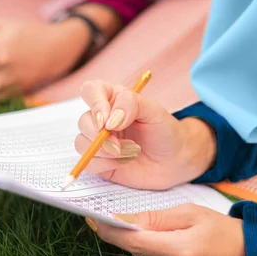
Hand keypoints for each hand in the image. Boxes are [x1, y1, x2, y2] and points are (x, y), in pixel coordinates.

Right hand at [75, 81, 217, 189]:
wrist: (175, 160)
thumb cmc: (165, 131)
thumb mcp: (154, 111)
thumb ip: (132, 104)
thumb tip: (109, 120)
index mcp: (113, 98)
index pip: (91, 90)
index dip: (94, 104)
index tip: (106, 121)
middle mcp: (102, 118)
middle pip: (83, 121)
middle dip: (99, 136)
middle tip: (119, 145)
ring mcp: (99, 140)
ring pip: (81, 142)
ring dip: (105, 151)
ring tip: (131, 152)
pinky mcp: (99, 161)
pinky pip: (89, 163)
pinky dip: (106, 164)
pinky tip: (124, 162)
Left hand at [85, 204, 246, 255]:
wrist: (247, 255)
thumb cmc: (219, 229)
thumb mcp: (189, 213)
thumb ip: (156, 217)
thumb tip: (124, 219)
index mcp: (181, 250)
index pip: (134, 242)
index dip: (110, 231)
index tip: (93, 219)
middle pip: (136, 251)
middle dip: (129, 234)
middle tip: (127, 218)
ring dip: (145, 246)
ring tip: (168, 235)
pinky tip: (172, 249)